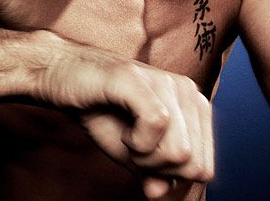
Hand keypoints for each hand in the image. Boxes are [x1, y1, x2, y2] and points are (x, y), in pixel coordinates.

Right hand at [81, 68, 213, 198]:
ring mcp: (165, 82)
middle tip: (133, 146)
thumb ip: (155, 172)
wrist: (65, 79)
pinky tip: (123, 131)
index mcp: (195, 108)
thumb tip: (162, 192)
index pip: (204, 167)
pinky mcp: (140, 79)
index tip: (146, 158)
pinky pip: (157, 125)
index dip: (170, 176)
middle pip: (192, 163)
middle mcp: (188, 91)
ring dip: (145, 156)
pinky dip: (136, 141)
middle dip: (159, 168)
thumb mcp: (133, 153)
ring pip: (179, 149)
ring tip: (127, 136)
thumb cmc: (103, 112)